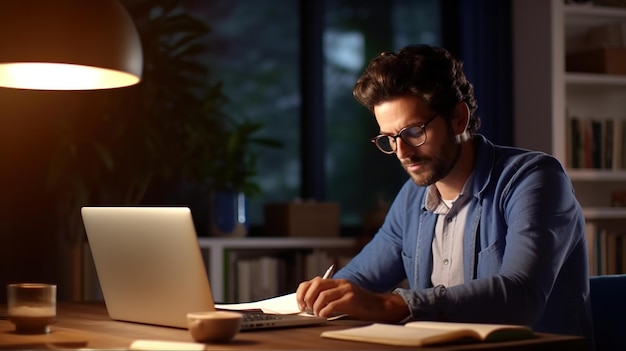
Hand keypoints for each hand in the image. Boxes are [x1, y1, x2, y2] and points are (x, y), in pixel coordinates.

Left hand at [295, 277, 409, 322]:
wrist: (380, 306)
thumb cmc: (361, 304)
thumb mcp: (343, 297)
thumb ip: (330, 297)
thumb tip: (310, 304)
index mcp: (337, 282)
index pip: (314, 281)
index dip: (304, 291)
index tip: (301, 303)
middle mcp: (341, 283)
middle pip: (316, 285)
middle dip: (307, 298)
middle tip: (307, 309)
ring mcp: (347, 290)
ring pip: (322, 295)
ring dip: (316, 307)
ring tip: (317, 314)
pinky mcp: (352, 299)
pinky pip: (332, 305)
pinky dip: (324, 312)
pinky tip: (324, 316)